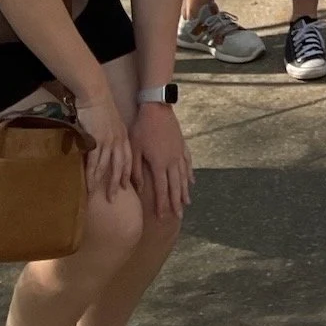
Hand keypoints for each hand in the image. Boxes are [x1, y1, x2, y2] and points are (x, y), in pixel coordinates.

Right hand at [75, 90, 134, 199]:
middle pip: (120, 167)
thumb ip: (112, 138)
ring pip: (107, 167)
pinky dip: (92, 173)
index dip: (127, 174)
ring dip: (103, 182)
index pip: (128, 160)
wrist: (95, 96)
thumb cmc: (101, 109)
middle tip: (113, 198)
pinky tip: (89, 182)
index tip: (127, 187)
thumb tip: (106, 150)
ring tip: (98, 195)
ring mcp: (108, 141)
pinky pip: (94, 161)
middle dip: (118, 184)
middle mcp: (119, 141)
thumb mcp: (112, 125)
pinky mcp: (97, 140)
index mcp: (124, 137)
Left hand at [131, 101, 193, 221]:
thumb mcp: (134, 150)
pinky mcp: (182, 146)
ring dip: (185, 191)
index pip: (161, 189)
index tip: (162, 217)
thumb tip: (137, 188)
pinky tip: (192, 181)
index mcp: (159, 164)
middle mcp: (172, 162)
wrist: (157, 108)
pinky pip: (188, 163)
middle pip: (175, 186)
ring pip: (184, 177)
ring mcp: (179, 153)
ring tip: (187, 203)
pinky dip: (190, 174)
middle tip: (179, 217)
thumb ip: (135, 170)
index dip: (162, 204)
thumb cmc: (142, 129)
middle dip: (176, 203)